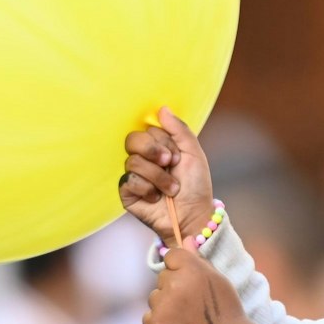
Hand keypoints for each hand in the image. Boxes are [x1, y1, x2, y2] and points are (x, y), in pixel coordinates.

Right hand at [120, 107, 214, 246]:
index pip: (148, 130)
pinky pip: (128, 181)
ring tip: (172, 189)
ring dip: (158, 176)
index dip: (164, 141)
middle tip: (171, 163)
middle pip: (133, 140)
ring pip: (133, 162)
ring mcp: (134, 175)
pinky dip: (147, 189)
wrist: (194, 214)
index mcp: (158, 146)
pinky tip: (156, 198)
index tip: (178, 156)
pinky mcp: (127, 193)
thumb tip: (162, 109)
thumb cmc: (196, 185)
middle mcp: (144, 158)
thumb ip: (179, 129)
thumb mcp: (193, 153)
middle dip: (154, 151)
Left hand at [143, 247, 263, 323]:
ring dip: (165, 304)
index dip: (181, 268)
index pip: (171, 256)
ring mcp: (162, 306)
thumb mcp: (216, 278)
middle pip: (163, 277)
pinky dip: (159, 322)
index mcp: (190, 268)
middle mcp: (173, 284)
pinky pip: (148, 317)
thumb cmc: (225, 309)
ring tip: (187, 317)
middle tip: (193, 303)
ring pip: (155, 296)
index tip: (192, 281)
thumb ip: (197, 258)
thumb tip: (185, 238)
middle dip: (174, 286)